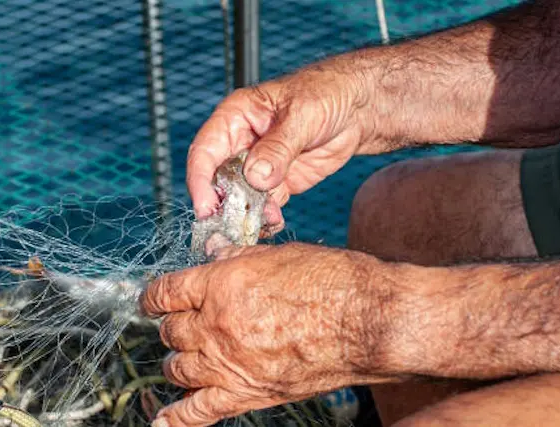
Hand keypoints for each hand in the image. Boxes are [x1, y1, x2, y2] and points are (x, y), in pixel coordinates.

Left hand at [140, 243, 404, 426]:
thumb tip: (212, 256)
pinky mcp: (248, 394)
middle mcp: (216, 325)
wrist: (367, 322)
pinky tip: (161, 421)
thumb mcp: (276, 256)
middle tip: (184, 324)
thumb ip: (235, 259)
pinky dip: (176, 419)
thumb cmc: (331, 281)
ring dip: (177, 362)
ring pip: (178, 369)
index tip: (150, 301)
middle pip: (171, 331)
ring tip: (184, 359)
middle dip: (174, 326)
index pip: (166, 292)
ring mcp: (229, 363)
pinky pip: (199, 412)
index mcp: (220, 285)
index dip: (153, 296)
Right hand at [187, 61, 381, 235]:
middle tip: (232, 224)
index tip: (207, 207)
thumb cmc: (326, 93)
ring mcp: (258, 165)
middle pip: (217, 180)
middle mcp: (240, 143)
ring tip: (267, 219)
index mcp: (235, 117)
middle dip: (223, 204)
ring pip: (239, 197)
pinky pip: (262, 205)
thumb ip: (277, 147)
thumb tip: (254, 177)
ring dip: (246, 214)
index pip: (205, 152)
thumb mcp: (301, 115)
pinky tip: (275, 222)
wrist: (359, 107)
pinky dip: (265, 218)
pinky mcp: (277, 183)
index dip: (200, 181)